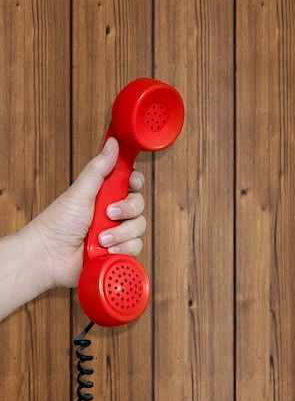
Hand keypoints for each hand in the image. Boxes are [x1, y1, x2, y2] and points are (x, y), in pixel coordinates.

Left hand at [29, 138, 146, 288]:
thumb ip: (99, 168)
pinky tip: (107, 249)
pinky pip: (136, 247)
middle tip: (108, 214)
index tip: (132, 183)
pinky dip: (123, 248)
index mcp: (104, 194)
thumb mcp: (80, 191)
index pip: (131, 183)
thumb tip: (112, 144)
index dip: (136, 182)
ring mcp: (116, 231)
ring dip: (121, 233)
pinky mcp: (118, 250)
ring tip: (101, 238)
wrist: (49, 256)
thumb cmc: (57, 223)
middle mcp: (112, 212)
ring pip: (139, 227)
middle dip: (126, 210)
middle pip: (139, 205)